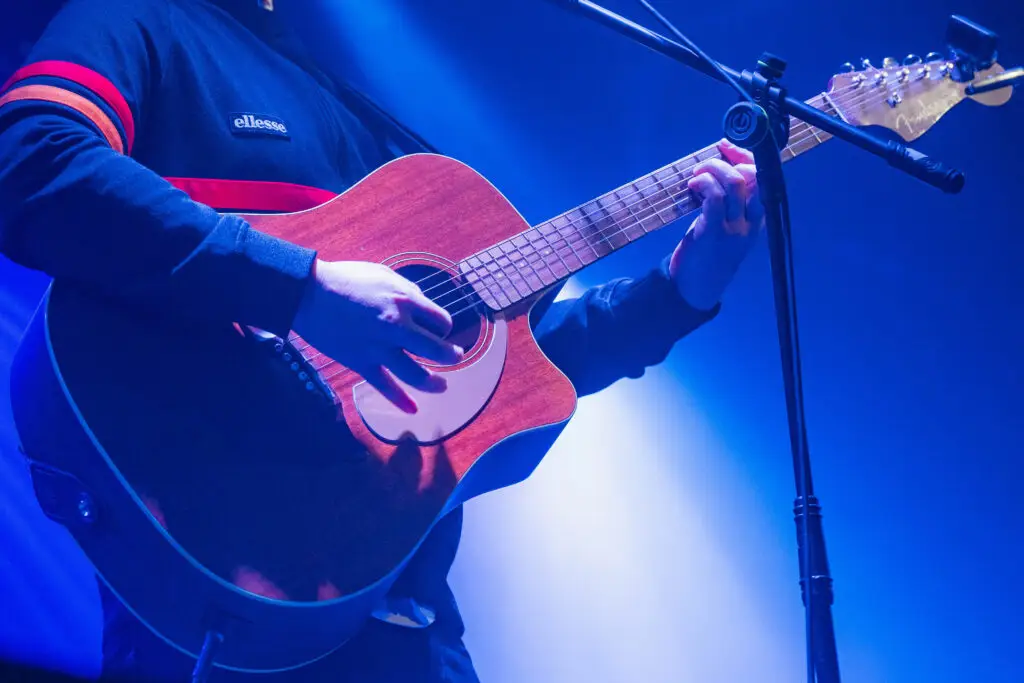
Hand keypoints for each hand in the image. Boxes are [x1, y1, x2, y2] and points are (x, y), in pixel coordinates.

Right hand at [292, 260, 463, 413]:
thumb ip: (407, 291)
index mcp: (405, 302)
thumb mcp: (384, 274)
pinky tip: (412, 410)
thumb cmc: (346, 279)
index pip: (441, 321)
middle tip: (455, 356)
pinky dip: (400, 401)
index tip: (438, 328)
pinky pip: (385, 386)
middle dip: (451, 355)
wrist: (309, 293)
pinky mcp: (362, 362)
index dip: (444, 326)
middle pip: (437, 350)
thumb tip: (421, 305)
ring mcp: (379, 348)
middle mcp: (397, 327)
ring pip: (416, 374)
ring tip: (443, 385)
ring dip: (434, 383)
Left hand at [669, 139, 764, 309]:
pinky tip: (692, 187)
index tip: (726, 147)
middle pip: (751, 177)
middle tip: (704, 166)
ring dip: (712, 170)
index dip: (746, 157)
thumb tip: (718, 168)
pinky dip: (703, 184)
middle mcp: (750, 222)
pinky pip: (715, 198)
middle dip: (728, 161)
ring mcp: (734, 228)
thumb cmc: (708, 253)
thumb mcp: (727, 227)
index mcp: (757, 219)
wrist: (696, 287)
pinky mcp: (713, 232)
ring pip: (733, 183)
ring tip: (696, 176)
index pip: (763, 178)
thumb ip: (729, 203)